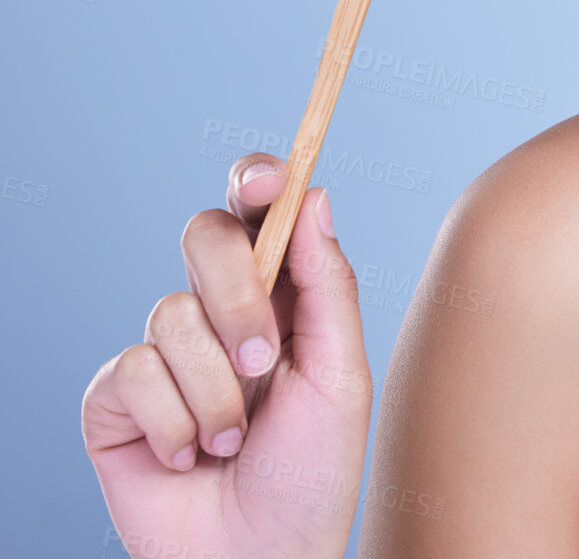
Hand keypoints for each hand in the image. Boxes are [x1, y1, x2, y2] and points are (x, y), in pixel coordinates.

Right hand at [82, 156, 372, 558]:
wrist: (263, 558)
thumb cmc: (313, 472)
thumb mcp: (340, 375)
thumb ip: (326, 285)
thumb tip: (313, 196)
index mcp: (281, 295)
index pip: (258, 213)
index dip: (256, 181)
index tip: (268, 178)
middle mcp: (219, 311)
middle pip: (205, 236)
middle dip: (238, 297)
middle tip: (263, 362)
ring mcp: (164, 352)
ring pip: (172, 313)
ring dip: (215, 391)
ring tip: (235, 440)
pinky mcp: (117, 399)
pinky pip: (132, 370)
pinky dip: (174, 421)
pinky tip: (190, 458)